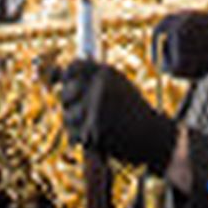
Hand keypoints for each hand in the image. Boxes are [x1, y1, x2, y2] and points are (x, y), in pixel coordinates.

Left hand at [59, 60, 177, 172]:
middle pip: (66, 94)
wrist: (154, 137)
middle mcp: (100, 85)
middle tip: (84, 114)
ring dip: (76, 126)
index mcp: (106, 72)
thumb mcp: (116, 87)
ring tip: (95, 128)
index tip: (64, 86)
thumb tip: (52, 74)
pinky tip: (99, 139)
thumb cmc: (132, 112)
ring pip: (68, 117)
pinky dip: (83, 140)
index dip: (65, 78)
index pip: (73, 67)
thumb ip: (89, 80)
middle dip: (70, 106)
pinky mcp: (95, 127)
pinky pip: (75, 134)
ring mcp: (97, 106)